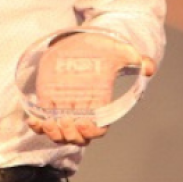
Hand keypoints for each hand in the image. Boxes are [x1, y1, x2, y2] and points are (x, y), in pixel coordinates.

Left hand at [25, 35, 156, 146]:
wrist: (88, 43)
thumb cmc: (107, 52)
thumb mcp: (122, 52)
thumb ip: (139, 60)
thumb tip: (149, 68)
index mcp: (101, 108)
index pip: (99, 131)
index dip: (92, 132)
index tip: (85, 123)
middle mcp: (84, 114)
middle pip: (78, 138)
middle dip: (70, 135)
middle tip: (64, 121)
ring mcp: (66, 111)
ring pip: (60, 134)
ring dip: (53, 134)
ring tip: (47, 123)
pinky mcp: (51, 105)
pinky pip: (44, 124)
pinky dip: (37, 126)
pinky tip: (33, 120)